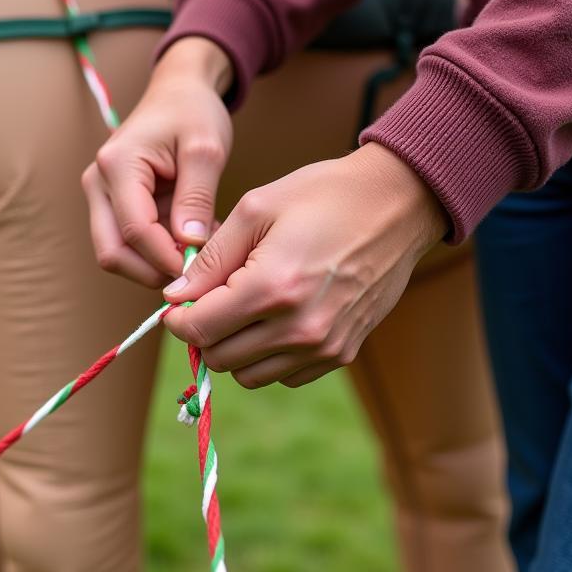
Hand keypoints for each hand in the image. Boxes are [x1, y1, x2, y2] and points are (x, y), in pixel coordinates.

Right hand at [82, 37, 233, 286]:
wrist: (179, 93)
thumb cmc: (192, 113)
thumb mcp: (205, 149)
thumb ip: (197, 198)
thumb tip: (189, 244)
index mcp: (118, 165)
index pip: (134, 230)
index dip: (166, 257)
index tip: (200, 267)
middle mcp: (98, 183)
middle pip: (111, 252)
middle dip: (151, 271)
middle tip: (193, 271)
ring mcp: (100, 196)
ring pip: (116, 253)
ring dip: (153, 263)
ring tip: (195, 250)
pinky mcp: (111, 205)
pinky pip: (127, 242)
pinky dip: (156, 252)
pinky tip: (187, 240)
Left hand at [163, 143, 448, 386]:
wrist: (398, 204)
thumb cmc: (322, 196)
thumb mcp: (255, 210)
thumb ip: (210, 260)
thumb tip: (174, 297)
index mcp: (272, 288)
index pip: (199, 330)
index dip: (178, 318)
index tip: (179, 301)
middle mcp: (299, 327)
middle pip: (219, 357)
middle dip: (204, 332)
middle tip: (211, 300)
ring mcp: (324, 346)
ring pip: (249, 374)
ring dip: (234, 348)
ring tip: (243, 308)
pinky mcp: (342, 352)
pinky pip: (284, 375)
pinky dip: (268, 356)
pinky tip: (274, 319)